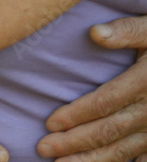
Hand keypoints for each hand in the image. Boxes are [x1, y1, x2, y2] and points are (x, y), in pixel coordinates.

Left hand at [38, 17, 146, 161]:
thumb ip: (125, 31)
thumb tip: (94, 33)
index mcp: (143, 82)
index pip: (104, 103)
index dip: (76, 114)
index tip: (50, 122)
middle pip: (107, 131)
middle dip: (74, 142)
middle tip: (44, 148)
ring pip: (121, 150)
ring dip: (91, 160)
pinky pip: (142, 158)